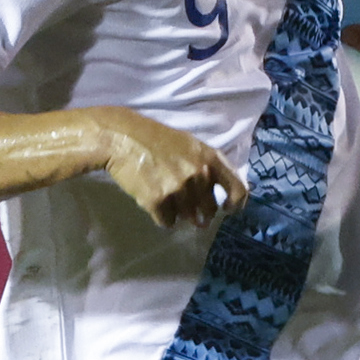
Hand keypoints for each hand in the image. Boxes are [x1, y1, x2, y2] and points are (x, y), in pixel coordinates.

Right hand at [101, 111, 248, 227]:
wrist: (121, 138)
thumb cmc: (155, 140)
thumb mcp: (190, 145)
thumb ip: (207, 169)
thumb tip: (216, 204)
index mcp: (210, 158)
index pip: (238, 189)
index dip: (235, 204)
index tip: (227, 210)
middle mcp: (199, 174)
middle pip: (210, 209)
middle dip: (201, 213)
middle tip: (187, 207)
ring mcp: (179, 188)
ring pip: (188, 217)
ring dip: (179, 213)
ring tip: (165, 196)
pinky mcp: (158, 200)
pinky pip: (168, 221)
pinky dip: (162, 216)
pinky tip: (152, 200)